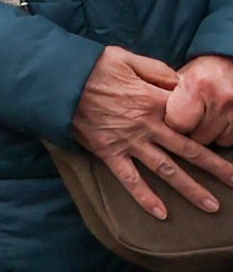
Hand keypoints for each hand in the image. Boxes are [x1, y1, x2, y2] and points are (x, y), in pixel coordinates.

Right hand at [75, 45, 224, 217]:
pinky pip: (130, 179)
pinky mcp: (108, 152)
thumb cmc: (90, 66)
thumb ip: (156, 71)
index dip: (212, 131)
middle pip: (189, 150)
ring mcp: (128, 142)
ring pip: (167, 169)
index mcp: (154, 101)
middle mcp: (147, 126)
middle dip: (216, 168)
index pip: (192, 120)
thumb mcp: (126, 57)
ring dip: (191, 189)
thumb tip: (180, 83)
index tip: (228, 142)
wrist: (55, 80)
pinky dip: (145, 197)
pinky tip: (161, 214)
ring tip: (212, 206)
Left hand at [172, 54, 232, 147]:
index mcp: (197, 84)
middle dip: (191, 131)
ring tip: (207, 117)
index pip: (177, 123)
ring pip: (216, 141)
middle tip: (192, 117)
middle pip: (197, 137)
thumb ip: (164, 93)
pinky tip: (220, 122)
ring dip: (209, 134)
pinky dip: (224, 135)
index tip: (173, 116)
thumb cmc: (203, 73)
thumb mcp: (181, 76)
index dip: (172, 123)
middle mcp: (220, 97)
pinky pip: (231, 141)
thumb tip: (144, 111)